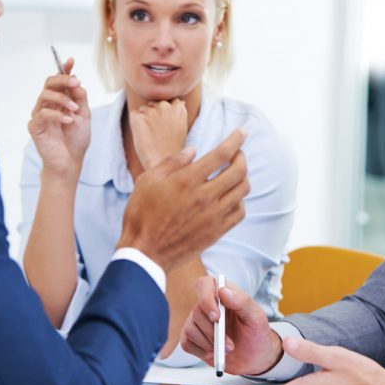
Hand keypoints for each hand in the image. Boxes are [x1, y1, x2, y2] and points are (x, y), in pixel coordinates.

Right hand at [27, 58, 90, 181]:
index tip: (71, 61)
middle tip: (75, 83)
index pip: (59, 80)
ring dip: (62, 100)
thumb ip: (80, 98)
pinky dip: (57, 114)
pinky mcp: (35, 127)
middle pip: (49, 83)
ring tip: (75, 110)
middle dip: (63, 80)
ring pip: (45, 96)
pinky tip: (69, 120)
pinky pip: (42, 114)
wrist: (70, 161)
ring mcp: (39, 115)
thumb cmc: (76, 139)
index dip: (64, 69)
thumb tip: (76, 81)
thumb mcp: (84, 116)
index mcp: (60, 100)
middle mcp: (48, 105)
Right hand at [119, 128, 249, 271]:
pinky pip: (239, 212)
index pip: (222, 154)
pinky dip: (240, 200)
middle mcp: (205, 197)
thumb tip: (194, 150)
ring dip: (243, 177)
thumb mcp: (148, 180)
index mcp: (188, 180)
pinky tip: (231, 196)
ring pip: (242, 190)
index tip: (242, 131)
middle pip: (239, 171)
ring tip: (234, 173)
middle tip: (237, 153)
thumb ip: (173, 162)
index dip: (236, 139)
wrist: (145, 252)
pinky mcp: (217, 232)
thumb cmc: (141, 214)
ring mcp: (214, 216)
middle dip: (242, 156)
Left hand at [129, 99, 188, 169]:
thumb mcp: (182, 128)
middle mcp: (165, 106)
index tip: (167, 127)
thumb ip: (178, 114)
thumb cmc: (173, 149)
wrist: (164, 164)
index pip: (169, 102)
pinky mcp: (138, 118)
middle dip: (154, 115)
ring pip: (143, 109)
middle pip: (155, 104)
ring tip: (151, 136)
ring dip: (144, 119)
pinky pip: (134, 115)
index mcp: (178, 108)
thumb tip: (180, 102)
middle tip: (158, 134)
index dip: (166, 115)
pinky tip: (143, 136)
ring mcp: (151, 111)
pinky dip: (136, 124)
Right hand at [180, 277, 283, 375]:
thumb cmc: (256, 334)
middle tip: (229, 344)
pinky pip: (186, 342)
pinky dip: (201, 351)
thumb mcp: (257, 317)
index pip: (203, 285)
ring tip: (226, 349)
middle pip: (196, 311)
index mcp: (223, 293)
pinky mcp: (193, 338)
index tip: (216, 317)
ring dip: (209, 343)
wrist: (254, 359)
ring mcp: (198, 322)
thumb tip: (222, 291)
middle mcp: (208, 305)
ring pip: (190, 328)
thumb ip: (242, 302)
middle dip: (212, 332)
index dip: (206, 299)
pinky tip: (214, 352)